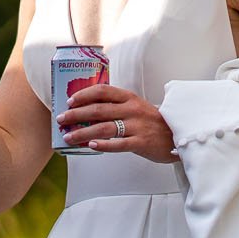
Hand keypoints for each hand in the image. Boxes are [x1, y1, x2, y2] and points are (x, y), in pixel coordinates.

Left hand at [60, 83, 176, 162]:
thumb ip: (116, 106)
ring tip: (68, 137)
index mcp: (129, 98)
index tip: (69, 101)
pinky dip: (103, 145)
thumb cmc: (152, 122)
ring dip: (83, 133)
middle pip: (98, 110)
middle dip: (76, 114)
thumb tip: (87, 111)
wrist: (177, 135)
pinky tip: (90, 146)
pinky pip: (118, 144)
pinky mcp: (141, 142)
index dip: (84, 95)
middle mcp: (132, 110)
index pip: (102, 91)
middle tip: (61, 119)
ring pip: (104, 128)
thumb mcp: (136, 107)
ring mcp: (137, 126)